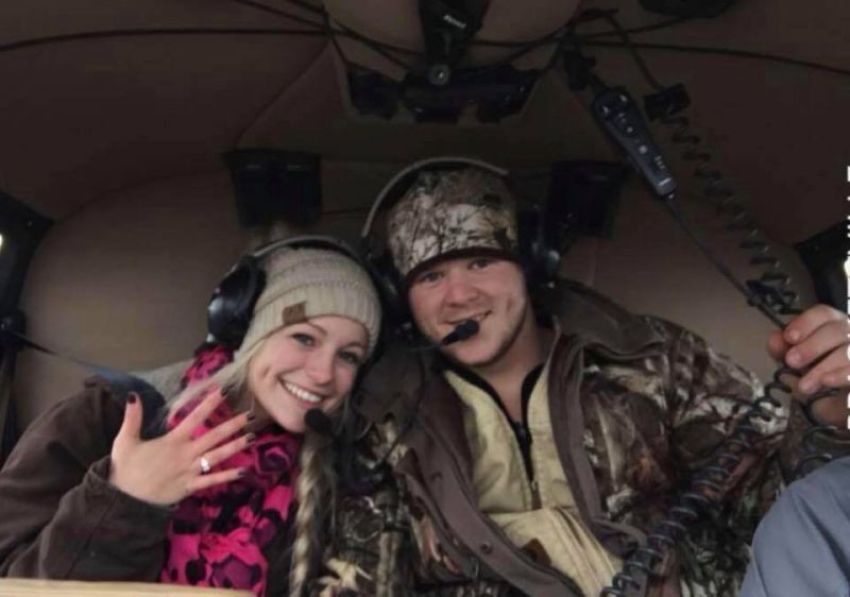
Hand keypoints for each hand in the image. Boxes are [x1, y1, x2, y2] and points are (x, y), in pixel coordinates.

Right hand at [108, 388, 252, 505]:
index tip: (223, 392)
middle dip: (232, 425)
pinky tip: (243, 471)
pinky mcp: (189, 486)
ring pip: (217, 456)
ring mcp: (189, 471)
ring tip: (252, 438)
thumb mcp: (125, 440)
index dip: (209, 404)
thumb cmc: (124, 468)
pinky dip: (227, 476)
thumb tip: (133, 395)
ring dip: (235, 447)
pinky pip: (211, 481)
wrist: (122, 498)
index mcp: (172, 441)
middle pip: (213, 436)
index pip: (194, 418)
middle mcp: (185, 454)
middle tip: (250, 415)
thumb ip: (132, 417)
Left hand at [767, 304, 849, 426]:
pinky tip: (827, 381)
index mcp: (834, 327)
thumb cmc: (818, 382)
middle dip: (811, 346)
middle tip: (792, 361)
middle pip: (837, 330)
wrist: (839, 410)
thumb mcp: (796, 366)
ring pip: (848, 351)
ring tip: (804, 385)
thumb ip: (784, 352)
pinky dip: (842, 375)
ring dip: (823, 367)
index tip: (789, 337)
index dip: (805, 323)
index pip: (824, 314)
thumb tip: (774, 339)